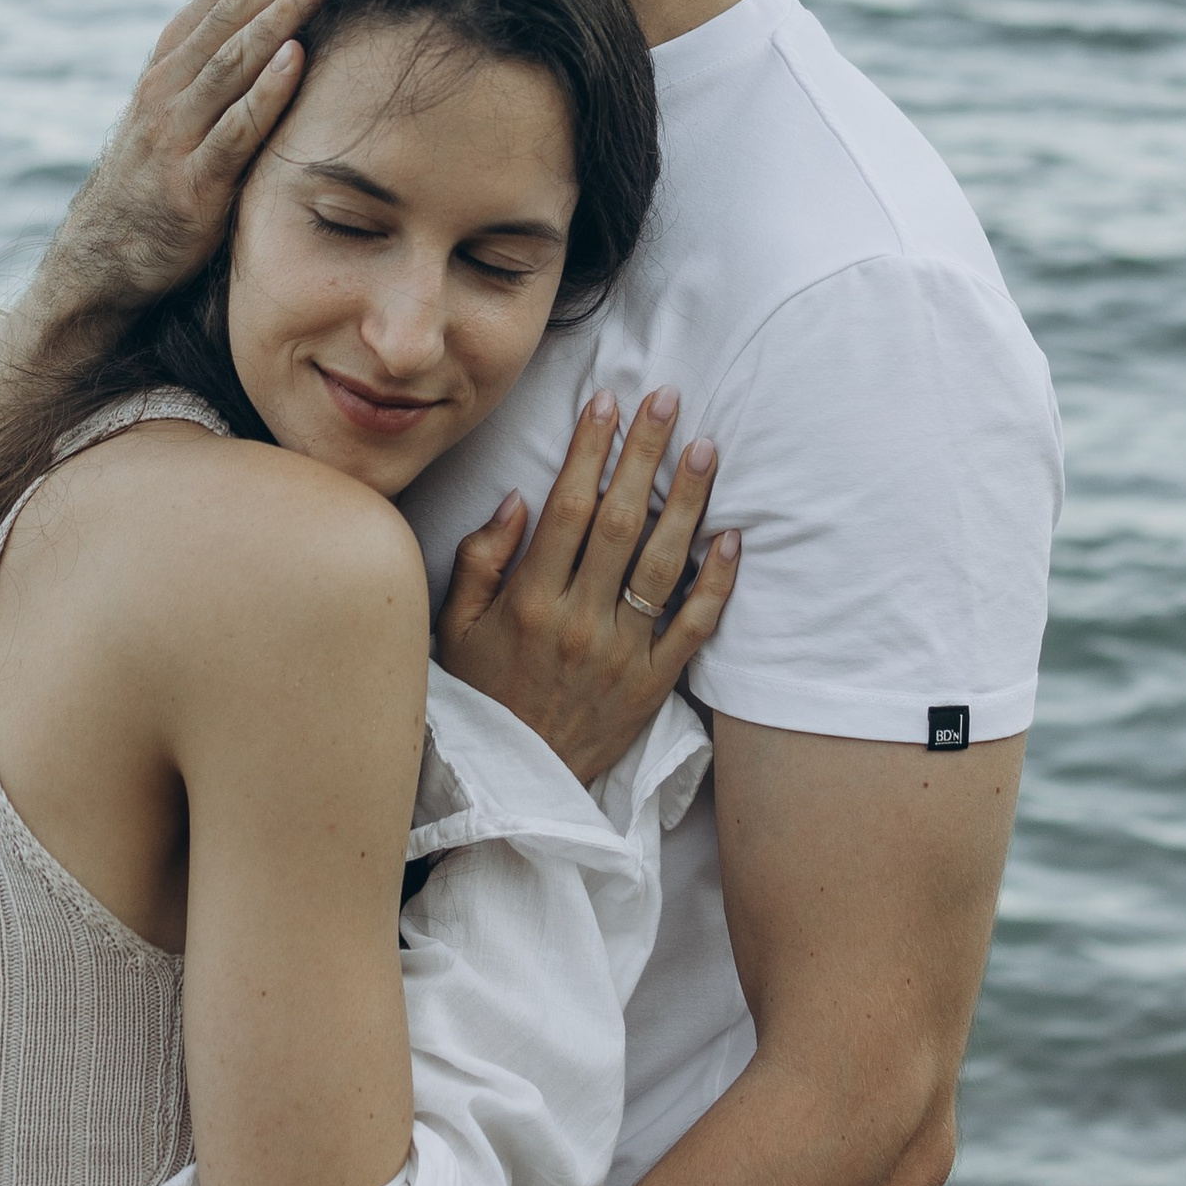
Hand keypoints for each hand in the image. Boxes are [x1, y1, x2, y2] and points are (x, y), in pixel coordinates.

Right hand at [32, 0, 354, 328]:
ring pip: (234, 57)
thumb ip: (229, 51)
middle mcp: (171, 78)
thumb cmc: (167, 167)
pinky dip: (264, 93)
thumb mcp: (190, 99)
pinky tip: (297, 61)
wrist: (107, 252)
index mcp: (176, 50)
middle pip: (236, 2)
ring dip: (283, 10)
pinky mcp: (191, 181)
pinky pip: (233, 132)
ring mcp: (177, 128)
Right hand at [435, 390, 739, 781]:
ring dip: (687, 501)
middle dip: (644, 453)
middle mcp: (580, 620)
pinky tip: (731, 536)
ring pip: (663, 564)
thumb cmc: (483, 695)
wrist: (516, 786)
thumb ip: (479, 560)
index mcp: (529, 600)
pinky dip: (717, 581)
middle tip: (666, 399)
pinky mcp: (655, 683)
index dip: (589, 449)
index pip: (567, 508)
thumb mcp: (454, 628)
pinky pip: (694, 626)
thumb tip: (517, 498)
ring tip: (705, 448)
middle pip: (621, 521)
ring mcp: (622, 653)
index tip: (605, 402)